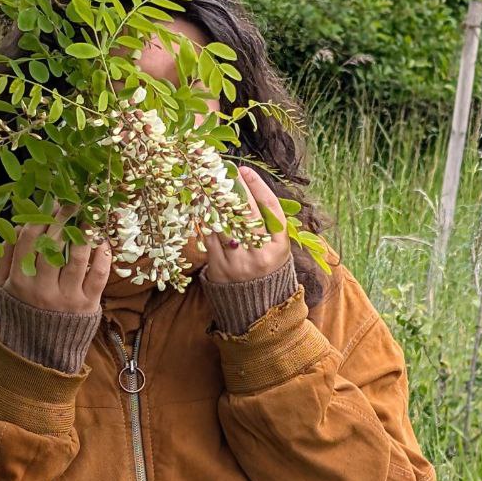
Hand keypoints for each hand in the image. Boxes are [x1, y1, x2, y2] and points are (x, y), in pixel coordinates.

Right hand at [0, 204, 112, 313]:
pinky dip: (103, 256)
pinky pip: (98, 275)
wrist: (40, 352)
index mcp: (19, 280)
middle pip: (53, 244)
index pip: (29, 240)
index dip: (40, 217)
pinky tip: (103, 241)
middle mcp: (42, 288)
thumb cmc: (22, 312)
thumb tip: (14, 225)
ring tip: (89, 218)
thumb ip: (4, 258)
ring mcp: (67, 297)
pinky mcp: (88, 305)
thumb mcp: (3, 288)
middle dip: (63, 218)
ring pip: (77, 257)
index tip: (50, 202)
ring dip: (84, 233)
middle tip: (73, 202)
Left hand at [202, 166, 291, 283]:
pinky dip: (206, 221)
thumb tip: (250, 189)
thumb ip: (268, 226)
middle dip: (235, 188)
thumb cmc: (269, 272)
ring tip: (209, 183)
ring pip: (224, 225)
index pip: (270, 210)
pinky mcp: (219, 270)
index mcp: (279, 248)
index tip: (246, 170)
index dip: (258, 187)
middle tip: (224, 170)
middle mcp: (260, 256)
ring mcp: (238, 264)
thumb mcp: (278, 250)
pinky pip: (209, 239)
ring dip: (215, 201)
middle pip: (247, 214)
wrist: (258, 310)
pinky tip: (202, 206)